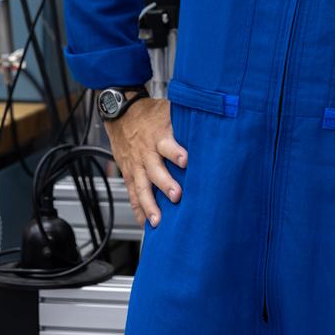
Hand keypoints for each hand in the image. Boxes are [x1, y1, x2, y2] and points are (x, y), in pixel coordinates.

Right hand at [104, 98, 187, 228]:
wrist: (120, 113)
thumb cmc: (150, 114)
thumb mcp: (168, 111)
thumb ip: (187, 119)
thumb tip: (214, 122)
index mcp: (158, 136)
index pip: (168, 144)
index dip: (176, 153)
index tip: (186, 161)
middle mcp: (146, 153)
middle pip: (155, 170)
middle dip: (165, 184)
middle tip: (177, 196)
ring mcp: (136, 165)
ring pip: (141, 187)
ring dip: (149, 205)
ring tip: (158, 220)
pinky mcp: (129, 173)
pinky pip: (132, 193)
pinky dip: (138, 209)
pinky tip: (144, 223)